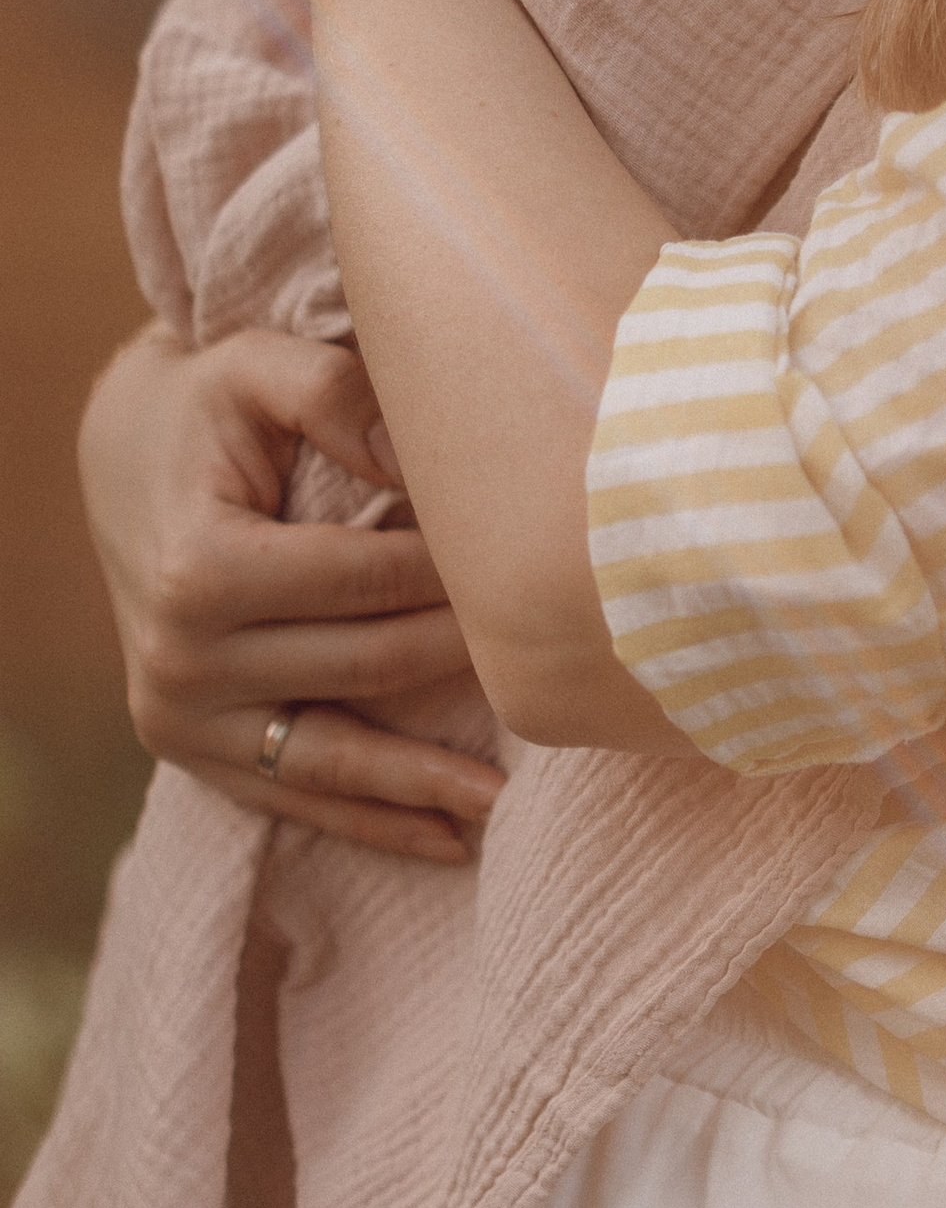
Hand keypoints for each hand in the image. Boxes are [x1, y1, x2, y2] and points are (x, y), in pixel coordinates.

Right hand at [80, 326, 506, 862]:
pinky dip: (367, 821)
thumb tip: (419, 457)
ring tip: (504, 806)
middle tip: (558, 669)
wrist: (125, 463)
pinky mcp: (190, 752)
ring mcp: (180, 718)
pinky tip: (444, 841)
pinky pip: (291, 796)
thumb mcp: (261, 366)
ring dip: (417, 789)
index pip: (363, 582)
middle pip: (361, 669)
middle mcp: (181, 659)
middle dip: (461, 665)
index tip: (531, 567)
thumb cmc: (212, 407)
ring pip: (326, 762)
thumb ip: (336, 393)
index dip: (451, 573)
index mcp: (201, 568)